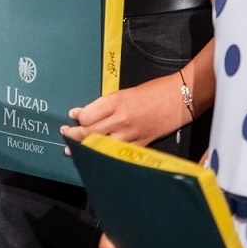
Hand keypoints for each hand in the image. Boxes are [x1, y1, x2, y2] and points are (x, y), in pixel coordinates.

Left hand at [59, 71, 188, 145]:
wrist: (181, 98)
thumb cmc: (155, 90)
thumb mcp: (126, 92)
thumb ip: (107, 104)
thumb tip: (87, 112)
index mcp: (116, 102)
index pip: (87, 116)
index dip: (78, 117)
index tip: (73, 116)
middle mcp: (121, 120)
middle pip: (89, 132)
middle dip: (74, 135)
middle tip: (65, 134)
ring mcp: (131, 135)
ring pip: (100, 146)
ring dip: (85, 148)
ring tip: (73, 150)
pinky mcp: (141, 145)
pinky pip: (118, 154)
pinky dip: (104, 155)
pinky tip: (97, 156)